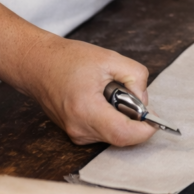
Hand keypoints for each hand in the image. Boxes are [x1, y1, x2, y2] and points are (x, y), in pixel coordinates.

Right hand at [19, 33, 155, 146]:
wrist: (37, 64)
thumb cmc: (68, 58)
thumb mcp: (109, 58)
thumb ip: (135, 77)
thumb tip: (145, 101)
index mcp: (86, 109)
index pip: (123, 134)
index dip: (144, 130)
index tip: (156, 120)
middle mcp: (79, 128)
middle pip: (120, 135)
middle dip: (133, 118)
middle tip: (127, 92)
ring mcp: (74, 134)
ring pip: (112, 134)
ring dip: (120, 117)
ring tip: (106, 91)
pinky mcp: (74, 134)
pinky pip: (102, 131)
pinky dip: (109, 117)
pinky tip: (98, 99)